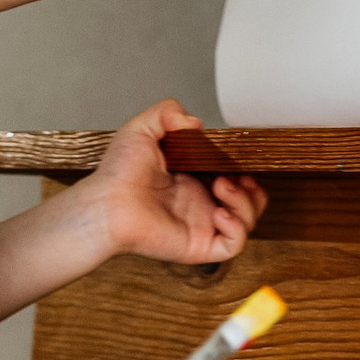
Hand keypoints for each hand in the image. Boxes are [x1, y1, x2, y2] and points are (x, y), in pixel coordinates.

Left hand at [82, 98, 264, 271]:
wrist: (107, 202)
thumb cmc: (117, 173)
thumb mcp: (142, 129)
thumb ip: (167, 112)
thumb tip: (194, 122)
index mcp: (190, 183)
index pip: (231, 180)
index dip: (242, 172)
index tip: (237, 161)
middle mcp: (199, 206)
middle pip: (246, 204)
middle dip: (252, 190)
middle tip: (236, 176)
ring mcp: (201, 227)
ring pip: (246, 223)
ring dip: (245, 204)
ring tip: (222, 186)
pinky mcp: (199, 246)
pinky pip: (233, 245)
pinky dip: (237, 228)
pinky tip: (219, 212)